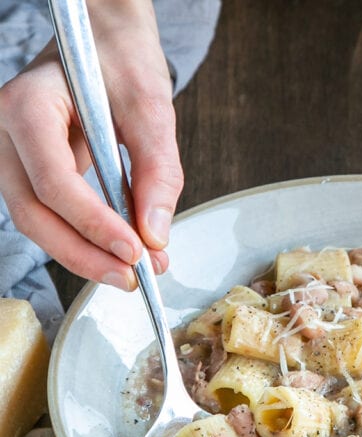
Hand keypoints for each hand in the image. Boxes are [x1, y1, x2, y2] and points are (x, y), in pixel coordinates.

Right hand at [0, 0, 181, 289]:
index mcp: (28, 106)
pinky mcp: (33, 173)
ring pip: (36, 222)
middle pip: (34, 214)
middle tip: (135, 279)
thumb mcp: (152, 109)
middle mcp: (8, 133)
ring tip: (137, 272)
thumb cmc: (121, 62)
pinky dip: (87, 241)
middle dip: (85, 255)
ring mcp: (14, 156)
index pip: (54, 181)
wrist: (104, 43)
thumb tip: (156, 236)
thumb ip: (157, 172)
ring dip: (86, 256)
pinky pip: (51, 216)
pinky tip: (125, 253)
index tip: (136, 251)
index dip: (94, 224)